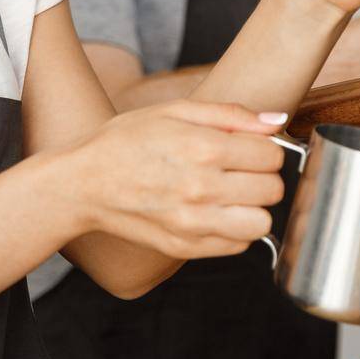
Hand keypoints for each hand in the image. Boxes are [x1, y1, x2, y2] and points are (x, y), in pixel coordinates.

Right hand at [62, 100, 288, 259]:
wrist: (83, 183)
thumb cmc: (126, 141)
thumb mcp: (174, 110)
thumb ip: (230, 114)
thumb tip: (276, 122)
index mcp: (202, 148)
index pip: (272, 155)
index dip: (265, 148)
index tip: (250, 148)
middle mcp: (202, 188)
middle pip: (272, 189)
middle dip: (263, 176)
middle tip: (240, 169)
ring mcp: (193, 223)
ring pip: (262, 223)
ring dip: (254, 207)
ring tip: (232, 194)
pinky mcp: (185, 247)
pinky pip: (238, 246)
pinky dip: (234, 229)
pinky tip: (214, 211)